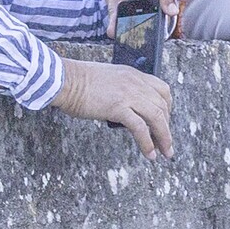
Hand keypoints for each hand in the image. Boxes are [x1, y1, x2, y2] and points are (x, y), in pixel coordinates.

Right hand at [53, 57, 174, 156]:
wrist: (61, 79)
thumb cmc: (78, 82)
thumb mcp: (109, 79)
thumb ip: (123, 91)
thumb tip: (130, 110)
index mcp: (133, 74)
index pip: (162, 90)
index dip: (168, 108)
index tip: (166, 122)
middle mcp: (134, 83)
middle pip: (163, 106)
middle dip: (167, 127)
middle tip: (166, 143)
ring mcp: (128, 94)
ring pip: (157, 118)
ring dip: (164, 138)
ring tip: (164, 152)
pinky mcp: (118, 107)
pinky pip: (141, 128)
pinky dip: (147, 143)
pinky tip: (149, 154)